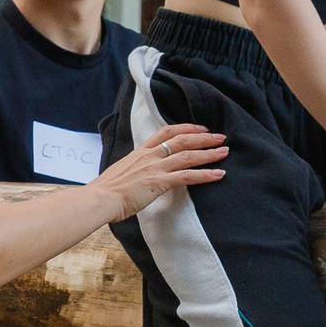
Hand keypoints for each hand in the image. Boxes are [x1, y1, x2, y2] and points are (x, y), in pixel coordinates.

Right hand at [94, 123, 227, 217]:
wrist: (100, 198)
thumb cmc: (107, 190)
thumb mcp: (122, 172)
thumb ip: (135, 169)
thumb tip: (140, 174)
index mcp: (140, 151)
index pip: (166, 132)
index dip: (185, 128)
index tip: (199, 128)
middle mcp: (150, 156)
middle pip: (182, 140)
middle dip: (203, 137)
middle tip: (220, 137)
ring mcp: (155, 167)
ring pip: (188, 156)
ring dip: (209, 153)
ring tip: (224, 152)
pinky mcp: (160, 182)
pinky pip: (188, 176)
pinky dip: (206, 174)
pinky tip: (219, 174)